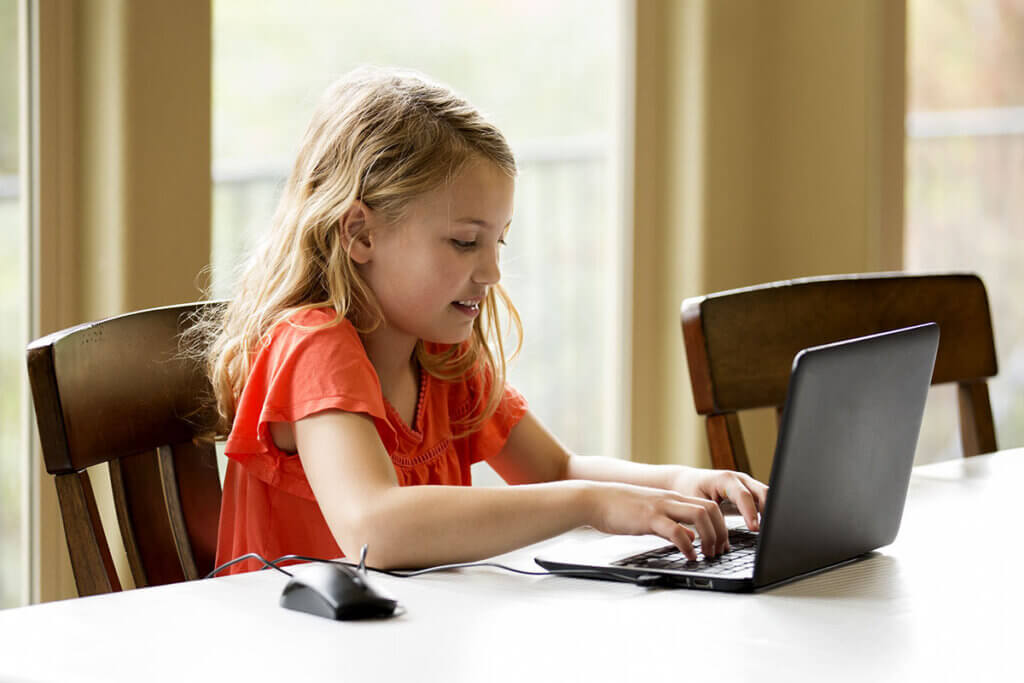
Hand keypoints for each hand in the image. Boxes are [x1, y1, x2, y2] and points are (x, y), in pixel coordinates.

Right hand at [584, 482, 730, 559]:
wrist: (593, 499)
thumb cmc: (618, 508)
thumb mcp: (651, 514)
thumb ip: (672, 523)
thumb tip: (690, 536)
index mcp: (672, 498)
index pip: (708, 506)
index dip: (721, 526)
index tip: (722, 544)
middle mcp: (670, 500)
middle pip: (711, 510)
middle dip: (721, 532)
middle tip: (719, 551)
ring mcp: (660, 507)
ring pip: (700, 515)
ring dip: (710, 537)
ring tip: (708, 554)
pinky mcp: (649, 518)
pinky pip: (677, 531)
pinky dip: (688, 545)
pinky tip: (689, 556)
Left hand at [671, 468, 768, 532]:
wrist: (687, 480)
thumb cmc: (690, 490)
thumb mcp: (698, 504)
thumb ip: (712, 519)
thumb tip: (723, 542)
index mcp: (725, 479)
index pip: (743, 495)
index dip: (750, 512)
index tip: (755, 529)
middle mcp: (740, 480)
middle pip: (763, 492)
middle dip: (768, 511)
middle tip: (769, 532)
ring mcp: (747, 485)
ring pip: (767, 496)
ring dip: (770, 513)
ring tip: (771, 532)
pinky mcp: (750, 493)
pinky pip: (764, 501)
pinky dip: (768, 513)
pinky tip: (768, 528)